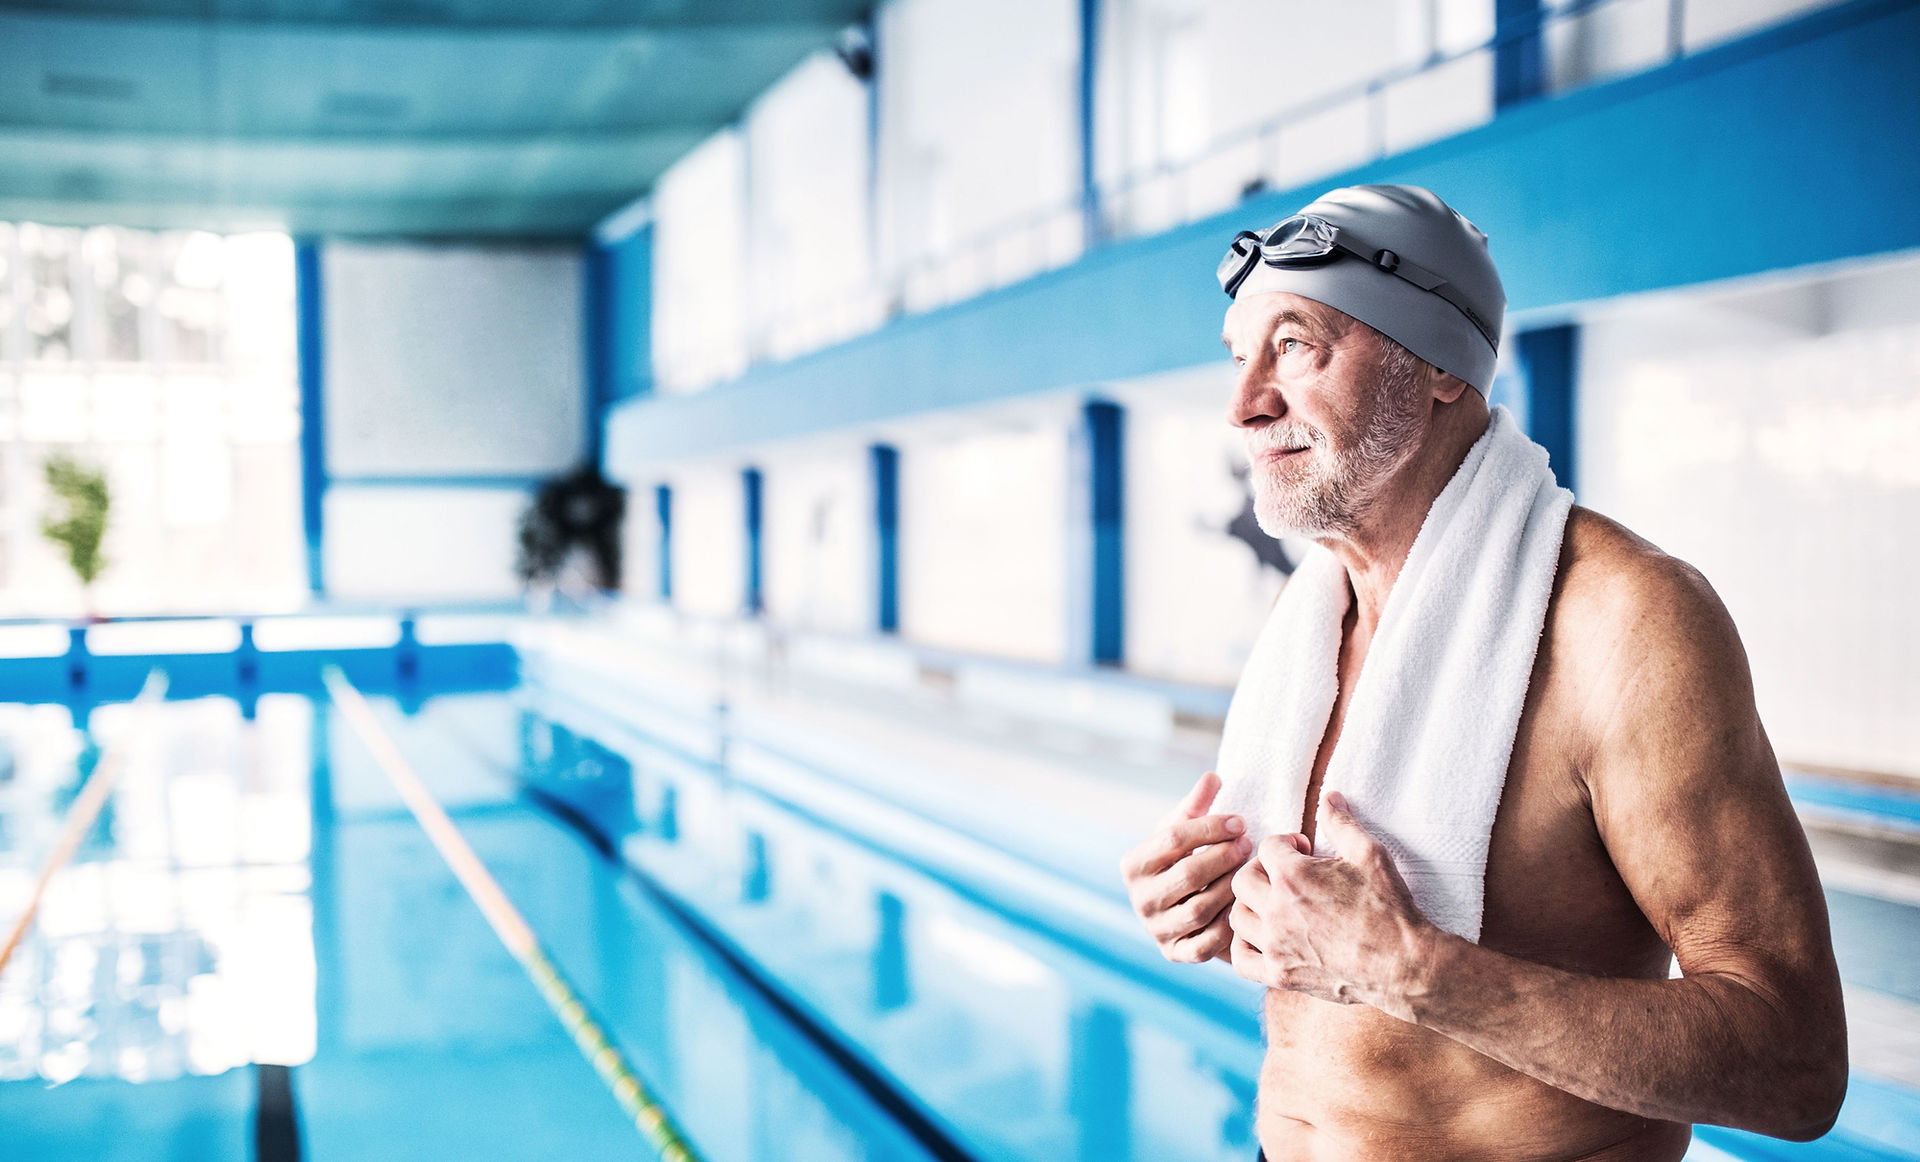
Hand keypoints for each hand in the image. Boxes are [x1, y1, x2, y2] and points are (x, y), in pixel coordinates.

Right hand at [1121, 771, 1252, 963]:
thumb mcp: (1184, 830)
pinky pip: (1207, 943)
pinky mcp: (1175, 953)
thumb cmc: (1184, 858)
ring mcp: (1156, 929)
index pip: (1173, 839)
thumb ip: (1196, 804)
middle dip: (1224, 855)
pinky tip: (1243, 902)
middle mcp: (1139, 900)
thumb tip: (1212, 777)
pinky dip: (1228, 924)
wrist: (1180, 905)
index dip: (1210, 827)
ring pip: (1201, 908)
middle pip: (1188, 873)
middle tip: (1249, 843)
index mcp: (1133, 864)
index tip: (1240, 821)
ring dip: (1231, 886)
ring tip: (1249, 869)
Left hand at [1227, 791, 1437, 1019]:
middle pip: (1242, 880)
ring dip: (1252, 906)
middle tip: (1285, 877)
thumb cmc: (1390, 909)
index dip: (1286, 844)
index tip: (1305, 852)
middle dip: (1261, 871)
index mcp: (1294, 876)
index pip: (1268, 847)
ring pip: (1237, 917)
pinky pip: (1240, 959)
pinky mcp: (1279, 975)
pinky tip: (1264, 938)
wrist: (1404, 966)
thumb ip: (1342, 824)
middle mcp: (1277, 910)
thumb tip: (1329, 796)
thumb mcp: (1371, 856)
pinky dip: (1244, 947)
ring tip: (1275, 905)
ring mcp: (1275, 945)